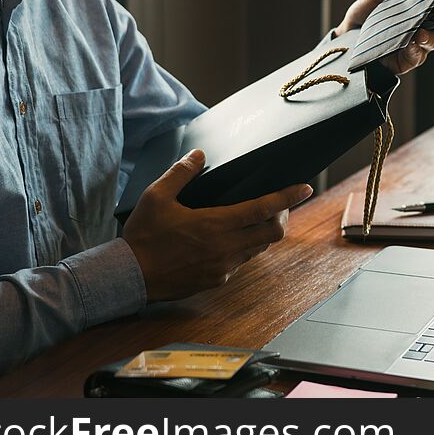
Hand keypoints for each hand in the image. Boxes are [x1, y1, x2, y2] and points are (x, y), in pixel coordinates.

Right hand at [123, 149, 313, 302]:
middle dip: (282, 217)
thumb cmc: (143, 236)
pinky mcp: (217, 279)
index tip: (305, 187)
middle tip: (279, 205)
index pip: (263, 209)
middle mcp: (226, 248)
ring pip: (259, 249)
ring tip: (256, 219)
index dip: (287, 197)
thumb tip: (199, 154)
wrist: (128, 277)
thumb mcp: (156, 197)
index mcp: (216, 225)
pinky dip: (245, 248)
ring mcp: (224, 266)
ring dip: (263, 233)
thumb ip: (181, 173)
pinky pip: (241, 261)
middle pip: (272, 233)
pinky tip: (231, 239)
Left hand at [333, 0, 433, 74]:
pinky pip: (419, 56)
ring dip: (432, 36)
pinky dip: (417, 50)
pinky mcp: (407, 61)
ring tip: (421, 33)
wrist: (343, 40)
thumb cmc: (363, 16)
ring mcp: (417, 44)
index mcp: (422, 6)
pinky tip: (412, 45)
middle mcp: (424, 25)